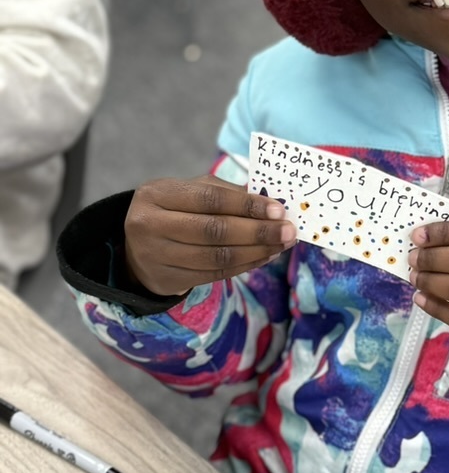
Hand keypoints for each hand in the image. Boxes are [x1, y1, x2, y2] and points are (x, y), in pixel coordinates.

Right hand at [124, 176, 295, 296]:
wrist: (136, 247)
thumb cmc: (174, 210)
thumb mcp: (190, 191)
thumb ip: (226, 193)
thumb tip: (270, 204)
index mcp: (157, 194)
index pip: (210, 198)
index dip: (247, 205)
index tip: (278, 209)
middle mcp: (151, 225)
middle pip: (215, 230)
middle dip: (258, 231)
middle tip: (288, 231)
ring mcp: (156, 256)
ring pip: (217, 256)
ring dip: (256, 251)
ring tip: (281, 245)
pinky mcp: (167, 280)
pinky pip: (214, 274)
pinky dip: (245, 266)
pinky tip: (264, 257)